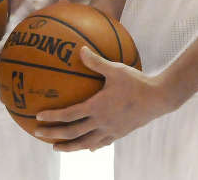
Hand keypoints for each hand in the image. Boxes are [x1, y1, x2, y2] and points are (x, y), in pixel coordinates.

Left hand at [34, 46, 171, 150]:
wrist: (160, 99)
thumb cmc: (137, 81)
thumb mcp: (115, 69)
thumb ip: (96, 61)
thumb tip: (80, 49)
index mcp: (97, 108)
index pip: (69, 115)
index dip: (53, 117)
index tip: (38, 117)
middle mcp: (102, 122)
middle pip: (73, 133)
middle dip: (54, 135)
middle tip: (37, 134)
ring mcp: (111, 130)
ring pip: (86, 143)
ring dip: (69, 146)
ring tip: (56, 148)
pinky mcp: (121, 133)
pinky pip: (102, 143)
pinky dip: (91, 146)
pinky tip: (87, 148)